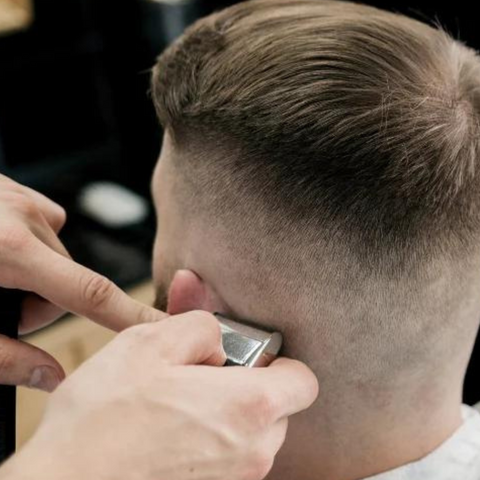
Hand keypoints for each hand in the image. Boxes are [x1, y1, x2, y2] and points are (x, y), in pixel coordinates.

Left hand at [0, 174, 167, 390]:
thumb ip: (4, 358)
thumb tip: (51, 380)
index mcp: (8, 251)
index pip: (91, 293)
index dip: (132, 315)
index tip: (164, 327)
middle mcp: (24, 219)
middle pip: (66, 280)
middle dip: (38, 304)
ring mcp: (18, 198)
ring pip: (54, 254)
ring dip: (32, 274)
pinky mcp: (12, 187)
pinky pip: (45, 223)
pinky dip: (30, 243)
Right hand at [1, 311, 318, 479]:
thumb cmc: (103, 420)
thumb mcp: (150, 342)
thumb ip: (199, 323)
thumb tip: (217, 329)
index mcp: (249, 406)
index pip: (302, 380)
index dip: (275, 361)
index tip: (241, 356)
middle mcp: (253, 451)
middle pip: (276, 405)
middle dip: (245, 383)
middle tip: (197, 374)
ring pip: (250, 432)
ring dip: (223, 411)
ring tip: (176, 402)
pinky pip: (227, 456)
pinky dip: (209, 438)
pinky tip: (167, 429)